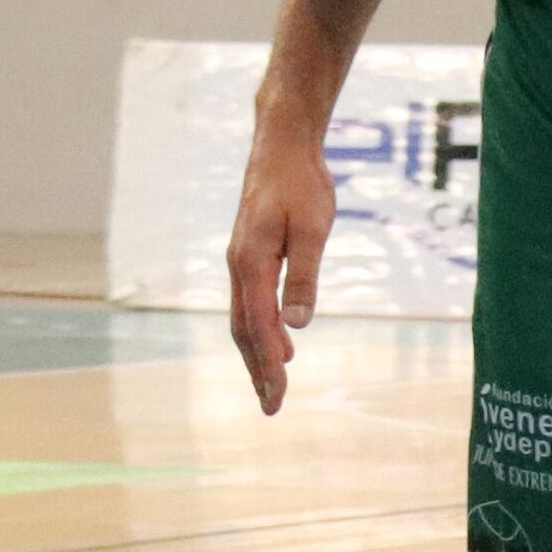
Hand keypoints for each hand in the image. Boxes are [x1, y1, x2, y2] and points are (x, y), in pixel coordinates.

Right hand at [223, 126, 333, 414]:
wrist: (282, 144)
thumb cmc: (301, 183)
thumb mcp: (312, 229)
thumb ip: (304, 277)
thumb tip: (297, 325)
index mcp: (250, 262)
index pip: (258, 326)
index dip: (267, 366)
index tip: (277, 398)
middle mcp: (239, 264)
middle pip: (243, 328)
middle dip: (257, 369)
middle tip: (272, 407)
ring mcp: (241, 258)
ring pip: (244, 317)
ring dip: (257, 353)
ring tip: (272, 385)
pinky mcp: (250, 252)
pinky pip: (251, 300)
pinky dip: (261, 329)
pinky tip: (282, 342)